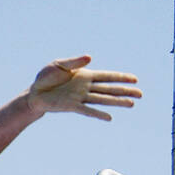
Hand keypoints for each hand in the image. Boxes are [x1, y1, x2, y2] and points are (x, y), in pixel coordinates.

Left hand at [27, 55, 141, 119]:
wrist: (34, 92)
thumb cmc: (46, 77)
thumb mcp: (59, 65)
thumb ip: (75, 62)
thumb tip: (90, 57)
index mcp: (85, 75)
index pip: (107, 76)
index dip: (121, 77)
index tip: (135, 79)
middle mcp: (85, 87)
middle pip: (109, 89)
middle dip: (125, 91)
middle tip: (141, 94)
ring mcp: (80, 97)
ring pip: (102, 100)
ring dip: (117, 102)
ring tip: (132, 104)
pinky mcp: (71, 106)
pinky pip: (87, 110)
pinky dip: (98, 114)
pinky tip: (109, 117)